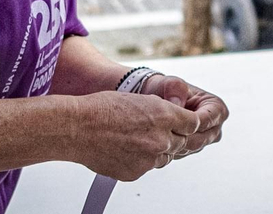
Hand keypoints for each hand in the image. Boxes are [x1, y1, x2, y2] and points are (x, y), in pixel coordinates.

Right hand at [69, 90, 203, 180]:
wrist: (79, 128)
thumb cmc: (102, 110)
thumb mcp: (139, 99)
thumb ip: (160, 112)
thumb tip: (171, 121)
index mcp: (164, 115)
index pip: (193, 123)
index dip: (188, 123)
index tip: (186, 124)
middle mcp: (161, 138)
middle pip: (182, 142)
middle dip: (173, 137)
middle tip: (158, 132)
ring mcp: (150, 158)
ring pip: (165, 157)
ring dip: (158, 150)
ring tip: (137, 139)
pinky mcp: (137, 172)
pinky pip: (147, 167)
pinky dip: (141, 160)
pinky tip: (126, 150)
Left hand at [139, 73, 227, 160]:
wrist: (155, 98)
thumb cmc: (166, 88)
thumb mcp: (169, 83)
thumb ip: (174, 88)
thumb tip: (177, 104)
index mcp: (216, 107)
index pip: (208, 120)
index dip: (191, 123)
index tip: (173, 123)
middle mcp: (215, 125)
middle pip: (202, 138)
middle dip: (183, 136)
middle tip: (164, 133)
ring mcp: (205, 138)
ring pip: (193, 147)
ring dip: (177, 144)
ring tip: (160, 136)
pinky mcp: (193, 147)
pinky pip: (185, 152)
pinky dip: (173, 148)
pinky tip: (161, 142)